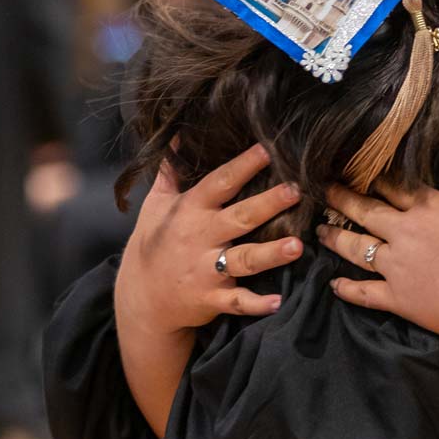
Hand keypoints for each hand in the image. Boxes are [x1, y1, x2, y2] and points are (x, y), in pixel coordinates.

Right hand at [114, 142, 303, 337]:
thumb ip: (170, 171)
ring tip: (297, 246)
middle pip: (239, 218)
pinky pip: (236, 301)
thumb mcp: (156, 204)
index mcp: (190, 211)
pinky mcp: (211, 298)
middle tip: (295, 190)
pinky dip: (256, 304)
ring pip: (243, 260)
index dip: (243, 166)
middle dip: (268, 204)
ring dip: (270, 254)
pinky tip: (278, 301)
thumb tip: (178, 135)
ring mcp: (206, 270)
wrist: (141, 296)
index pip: (220, 183)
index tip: (268, 149)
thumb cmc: (154, 243)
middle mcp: (200, 238)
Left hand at [320, 155, 438, 344]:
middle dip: (340, 198)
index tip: (353, 167)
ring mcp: (396, 267)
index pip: (392, 185)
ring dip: (335, 237)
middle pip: (364, 210)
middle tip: (322, 190)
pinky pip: (364, 293)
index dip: (371, 175)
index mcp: (429, 208)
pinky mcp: (397, 298)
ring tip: (320, 231)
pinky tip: (334, 284)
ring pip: (355, 248)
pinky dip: (346, 288)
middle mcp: (404, 233)